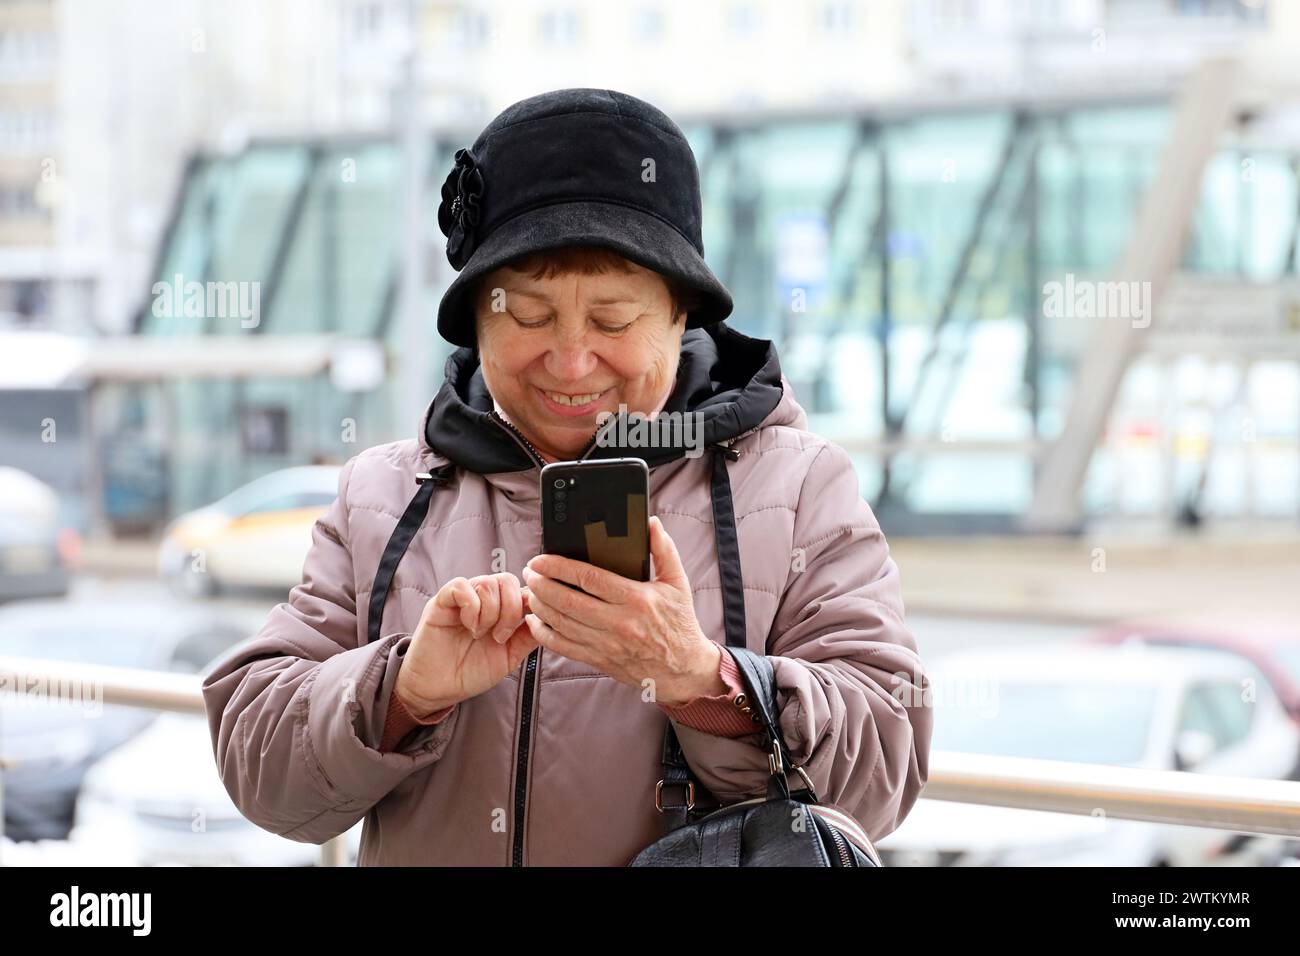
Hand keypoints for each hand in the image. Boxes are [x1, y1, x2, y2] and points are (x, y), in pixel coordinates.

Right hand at [395, 572, 539, 717]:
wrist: (437, 688)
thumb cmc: (470, 672)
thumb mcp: (509, 657)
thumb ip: (528, 637)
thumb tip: (549, 619)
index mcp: (501, 610)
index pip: (522, 589)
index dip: (530, 603)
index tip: (527, 624)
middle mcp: (483, 600)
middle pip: (508, 580)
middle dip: (510, 609)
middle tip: (500, 636)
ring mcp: (462, 598)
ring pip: (488, 582)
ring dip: (490, 612)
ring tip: (480, 634)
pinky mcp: (442, 601)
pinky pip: (461, 586)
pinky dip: (471, 606)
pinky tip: (469, 626)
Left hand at [521, 517, 726, 705]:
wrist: (684, 669)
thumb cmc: (679, 623)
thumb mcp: (677, 583)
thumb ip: (663, 550)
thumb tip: (651, 523)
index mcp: (637, 599)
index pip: (588, 578)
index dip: (559, 567)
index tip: (542, 559)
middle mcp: (620, 623)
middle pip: (568, 600)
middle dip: (542, 584)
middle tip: (529, 571)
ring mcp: (607, 644)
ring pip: (562, 623)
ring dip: (540, 605)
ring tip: (531, 590)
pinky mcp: (600, 660)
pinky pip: (564, 647)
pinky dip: (545, 633)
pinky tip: (535, 621)